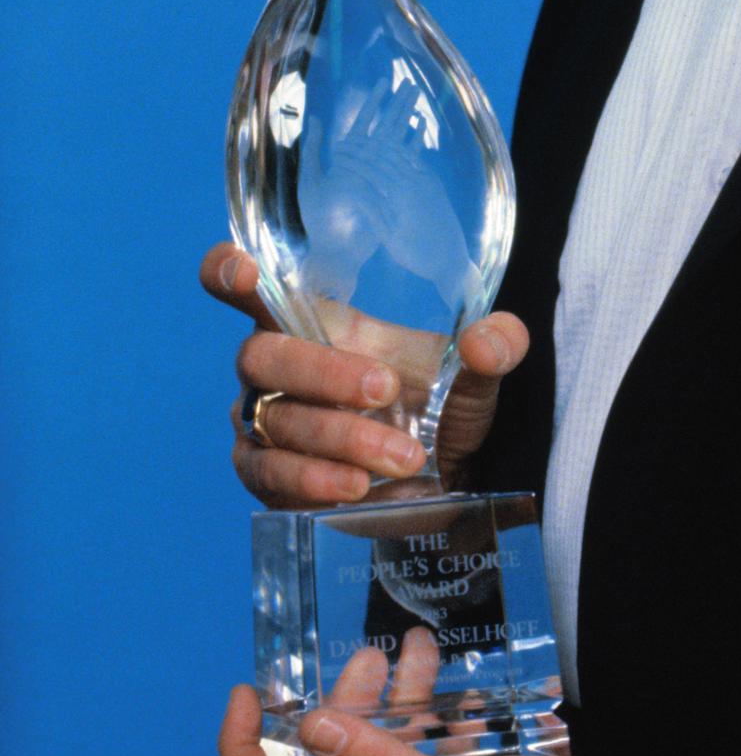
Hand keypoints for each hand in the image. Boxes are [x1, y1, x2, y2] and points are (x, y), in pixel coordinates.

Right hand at [200, 241, 528, 508]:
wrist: (446, 484)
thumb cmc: (442, 410)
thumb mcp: (478, 376)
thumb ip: (495, 346)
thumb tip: (487, 341)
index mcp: (315, 325)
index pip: (253, 291)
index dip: (229, 272)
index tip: (243, 269)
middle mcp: (276, 371)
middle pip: (261, 357)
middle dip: (323, 374)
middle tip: (386, 392)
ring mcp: (264, 426)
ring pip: (274, 421)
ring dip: (339, 438)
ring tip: (402, 456)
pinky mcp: (268, 479)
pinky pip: (271, 476)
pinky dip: (314, 481)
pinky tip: (356, 487)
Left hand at [219, 634, 601, 755]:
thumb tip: (310, 725)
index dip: (242, 747)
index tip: (250, 691)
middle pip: (327, 751)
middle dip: (335, 697)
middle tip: (367, 654)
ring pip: (380, 733)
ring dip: (387, 688)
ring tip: (415, 643)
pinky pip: (426, 732)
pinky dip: (429, 697)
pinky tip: (452, 670)